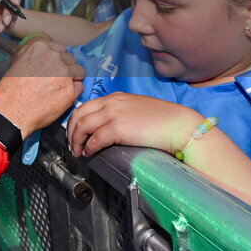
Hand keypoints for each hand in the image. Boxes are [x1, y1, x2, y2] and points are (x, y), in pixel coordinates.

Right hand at [0, 36, 83, 137]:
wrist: (12, 111)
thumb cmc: (11, 90)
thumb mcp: (17, 63)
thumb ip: (34, 55)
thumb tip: (45, 54)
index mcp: (41, 47)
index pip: (59, 48)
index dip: (57, 60)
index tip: (54, 67)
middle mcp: (54, 57)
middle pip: (70, 59)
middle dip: (65, 68)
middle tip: (56, 80)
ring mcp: (64, 73)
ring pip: (79, 71)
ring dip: (72, 79)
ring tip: (60, 89)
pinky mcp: (70, 89)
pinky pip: (79, 87)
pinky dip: (73, 93)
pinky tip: (61, 97)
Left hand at [66, 92, 200, 157]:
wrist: (179, 125)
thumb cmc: (164, 121)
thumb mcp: (137, 110)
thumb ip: (121, 113)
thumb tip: (108, 128)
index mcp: (116, 97)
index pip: (86, 106)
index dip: (76, 121)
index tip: (75, 133)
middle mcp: (111, 102)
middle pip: (79, 115)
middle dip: (71, 131)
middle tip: (72, 144)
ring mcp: (113, 114)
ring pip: (83, 126)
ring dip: (76, 141)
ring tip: (78, 152)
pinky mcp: (118, 128)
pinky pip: (95, 139)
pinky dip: (89, 147)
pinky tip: (89, 153)